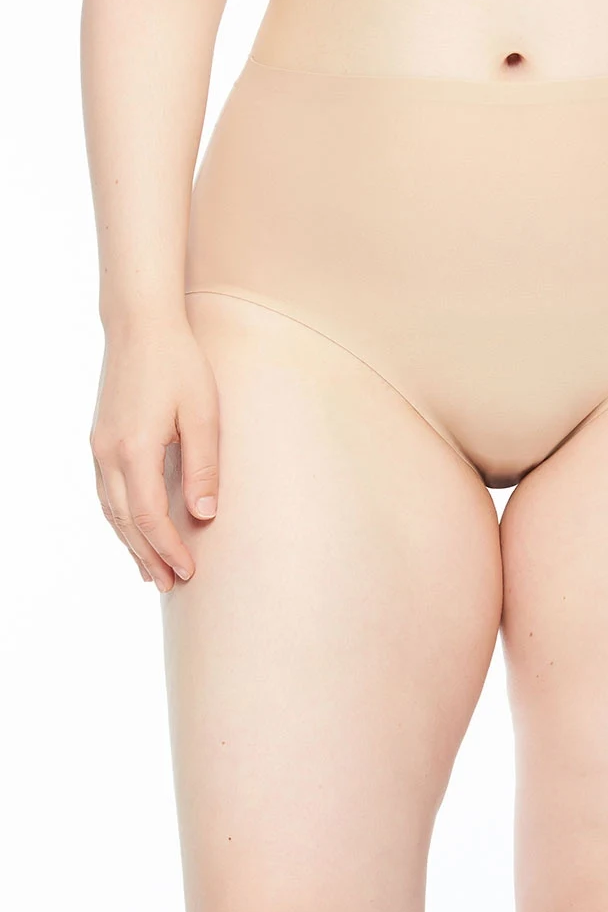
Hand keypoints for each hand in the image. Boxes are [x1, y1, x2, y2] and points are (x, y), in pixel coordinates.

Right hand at [90, 316, 219, 591]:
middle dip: (149, 557)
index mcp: (135, 449)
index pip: (150, 517)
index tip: (190, 572)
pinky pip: (106, 493)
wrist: (140, 325)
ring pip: (112, 511)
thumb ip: (203, 465)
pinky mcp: (99, 440)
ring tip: (152, 573)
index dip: (170, 548)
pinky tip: (133, 532)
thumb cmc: (179, 364)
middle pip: (126, 522)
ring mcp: (99, 447)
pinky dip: (120, 520)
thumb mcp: (203, 414)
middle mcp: (108, 453)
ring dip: (131, 544)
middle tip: (172, 586)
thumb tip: (205, 514)